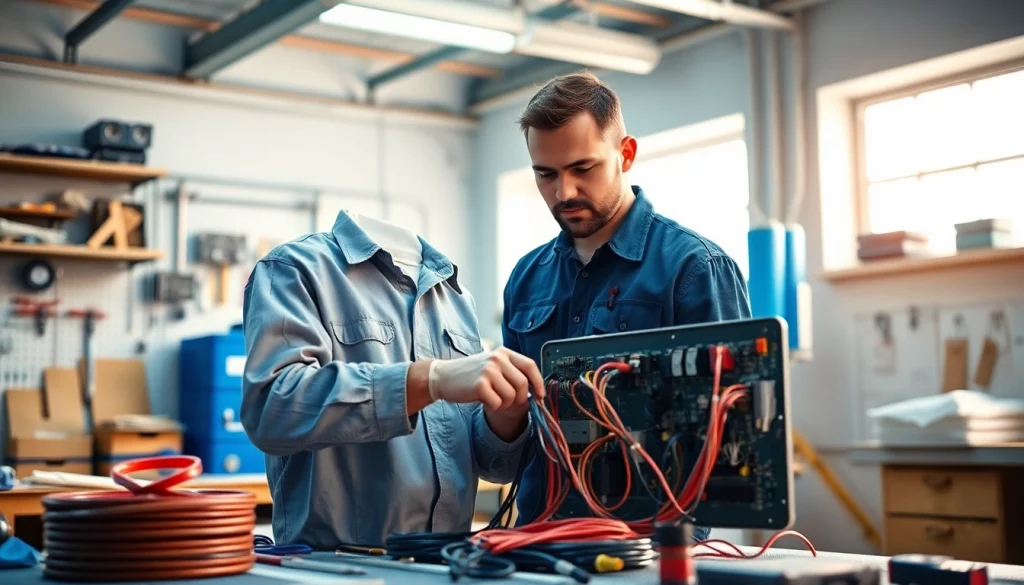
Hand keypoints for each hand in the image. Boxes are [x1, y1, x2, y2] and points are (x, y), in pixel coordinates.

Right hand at [430, 347, 545, 411]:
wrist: (443, 377)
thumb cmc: (470, 374)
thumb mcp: (492, 365)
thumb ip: (511, 372)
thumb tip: (535, 390)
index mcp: (503, 352)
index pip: (530, 365)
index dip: (538, 382)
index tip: (540, 395)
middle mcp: (497, 359)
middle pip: (523, 385)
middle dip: (519, 398)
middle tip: (506, 400)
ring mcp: (488, 370)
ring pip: (511, 397)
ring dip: (504, 404)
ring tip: (491, 397)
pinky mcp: (480, 384)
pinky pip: (498, 404)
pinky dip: (492, 406)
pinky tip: (482, 399)